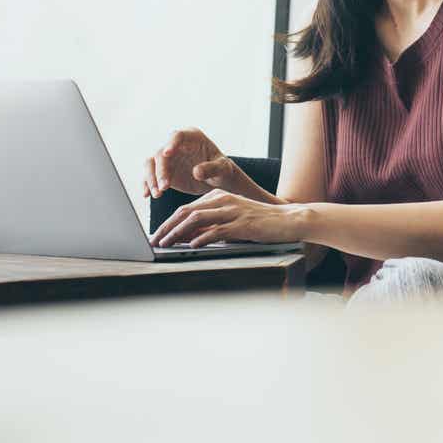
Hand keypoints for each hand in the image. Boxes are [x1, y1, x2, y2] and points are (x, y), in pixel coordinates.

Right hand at [143, 128, 235, 199]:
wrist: (218, 180)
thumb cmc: (223, 170)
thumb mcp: (222, 169)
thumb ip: (212, 169)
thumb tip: (197, 172)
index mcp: (192, 137)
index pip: (178, 135)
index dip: (171, 143)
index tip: (167, 154)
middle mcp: (176, 144)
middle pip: (160, 153)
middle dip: (160, 170)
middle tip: (164, 187)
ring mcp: (167, 158)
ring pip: (150, 163)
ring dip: (151, 178)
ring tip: (158, 194)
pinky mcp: (162, 171)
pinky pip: (149, 176)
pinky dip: (146, 184)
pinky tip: (147, 195)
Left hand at [147, 188, 303, 248]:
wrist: (288, 220)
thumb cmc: (260, 223)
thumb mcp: (231, 221)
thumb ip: (211, 226)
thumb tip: (187, 238)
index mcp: (218, 196)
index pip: (186, 209)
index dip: (168, 222)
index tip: (156, 235)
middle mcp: (223, 200)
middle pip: (186, 211)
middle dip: (166, 227)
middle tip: (153, 241)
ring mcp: (232, 210)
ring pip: (196, 219)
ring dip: (177, 233)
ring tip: (165, 244)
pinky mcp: (242, 223)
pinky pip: (217, 230)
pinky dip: (201, 238)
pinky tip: (191, 246)